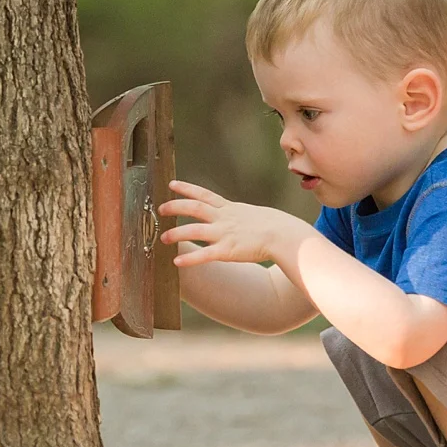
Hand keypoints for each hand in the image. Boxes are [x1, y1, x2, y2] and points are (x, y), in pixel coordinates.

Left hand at [157, 180, 306, 266]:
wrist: (286, 235)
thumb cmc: (276, 226)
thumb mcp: (254, 215)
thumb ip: (240, 216)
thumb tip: (237, 217)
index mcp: (230, 209)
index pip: (204, 194)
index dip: (186, 189)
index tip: (171, 184)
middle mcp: (225, 218)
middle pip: (194, 208)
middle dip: (175, 207)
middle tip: (160, 209)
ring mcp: (225, 234)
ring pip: (195, 230)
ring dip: (177, 233)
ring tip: (163, 238)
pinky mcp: (228, 251)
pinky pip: (205, 254)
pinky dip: (190, 258)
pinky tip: (177, 262)